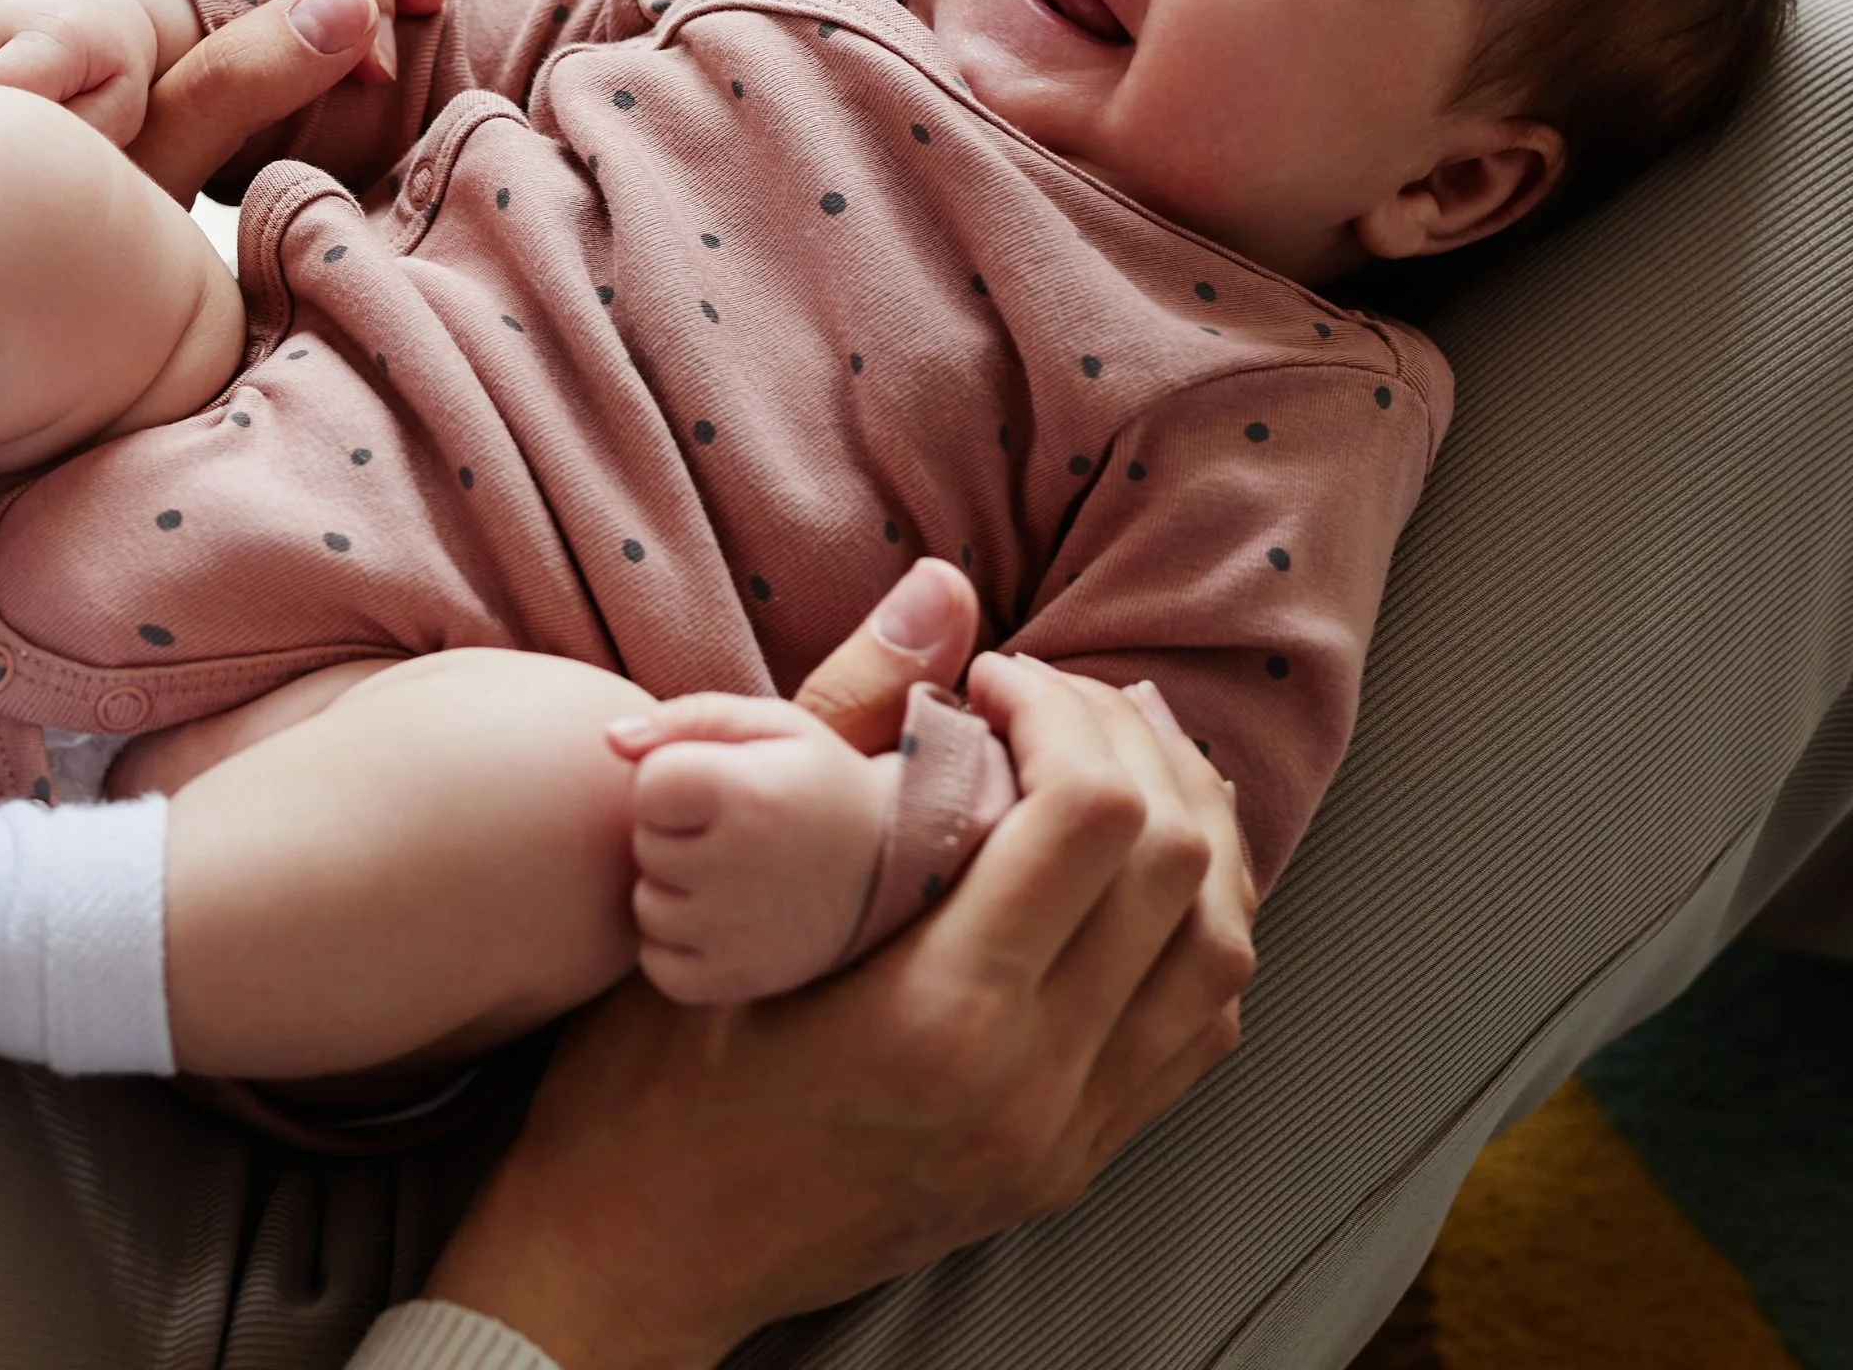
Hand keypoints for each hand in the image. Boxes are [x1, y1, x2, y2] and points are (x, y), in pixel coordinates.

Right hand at [423, 643, 1257, 1369]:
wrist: (634, 1263)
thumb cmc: (644, 1087)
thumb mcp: (712, 895)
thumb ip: (833, 729)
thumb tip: (938, 590)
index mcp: (941, 1017)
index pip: (1094, 817)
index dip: (1062, 709)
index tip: (988, 681)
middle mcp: (1032, 1087)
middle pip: (1180, 867)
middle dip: (1131, 746)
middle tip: (1048, 704)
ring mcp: (1063, 1139)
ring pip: (1218, 951)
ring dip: (1188, 833)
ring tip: (1110, 765)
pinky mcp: (1068, 1167)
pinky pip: (1198, 1033)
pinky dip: (1192, 931)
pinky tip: (1134, 878)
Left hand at [611, 693, 895, 1005]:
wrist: (896, 865)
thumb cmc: (817, 783)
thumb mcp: (770, 726)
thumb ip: (686, 719)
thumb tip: (610, 740)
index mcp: (749, 793)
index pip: (647, 784)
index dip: (672, 779)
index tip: (716, 785)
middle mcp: (741, 867)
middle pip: (644, 845)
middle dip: (674, 834)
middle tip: (731, 831)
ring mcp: (739, 933)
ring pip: (647, 907)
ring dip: (673, 890)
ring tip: (729, 874)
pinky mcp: (740, 980)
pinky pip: (658, 966)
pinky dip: (676, 947)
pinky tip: (720, 919)